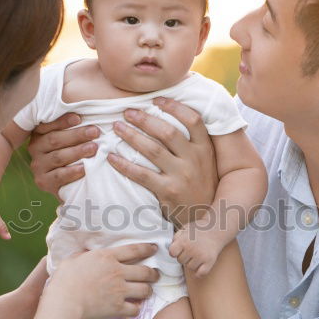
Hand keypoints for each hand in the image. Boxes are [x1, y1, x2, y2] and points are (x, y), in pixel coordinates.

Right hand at [26, 113, 98, 200]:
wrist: (70, 184)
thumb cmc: (73, 154)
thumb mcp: (70, 138)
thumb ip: (73, 126)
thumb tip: (87, 110)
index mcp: (39, 134)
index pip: (48, 125)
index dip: (63, 121)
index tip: (79, 118)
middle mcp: (35, 148)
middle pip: (54, 140)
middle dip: (76, 135)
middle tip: (94, 132)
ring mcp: (37, 166)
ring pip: (57, 157)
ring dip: (77, 152)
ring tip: (93, 148)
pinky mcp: (43, 182)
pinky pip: (58, 176)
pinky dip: (72, 172)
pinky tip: (84, 168)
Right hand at [48, 243, 158, 318]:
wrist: (64, 301)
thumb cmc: (65, 278)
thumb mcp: (74, 259)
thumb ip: (84, 255)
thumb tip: (85, 253)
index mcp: (107, 257)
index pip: (134, 250)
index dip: (148, 248)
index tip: (155, 248)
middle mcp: (118, 272)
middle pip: (145, 271)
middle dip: (153, 273)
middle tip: (155, 274)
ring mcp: (119, 290)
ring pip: (144, 289)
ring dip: (148, 290)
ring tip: (148, 291)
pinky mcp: (117, 307)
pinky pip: (135, 309)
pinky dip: (136, 309)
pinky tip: (134, 308)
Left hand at [108, 97, 217, 226]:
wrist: (205, 219)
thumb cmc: (201, 185)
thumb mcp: (206, 161)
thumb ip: (194, 142)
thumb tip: (175, 113)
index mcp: (205, 149)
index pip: (193, 120)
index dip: (175, 107)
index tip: (156, 99)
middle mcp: (195, 160)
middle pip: (167, 132)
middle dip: (145, 119)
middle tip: (127, 112)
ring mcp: (182, 176)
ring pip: (152, 150)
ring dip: (131, 136)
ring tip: (117, 127)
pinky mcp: (168, 192)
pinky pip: (141, 174)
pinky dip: (124, 164)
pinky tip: (112, 157)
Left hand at [169, 223, 227, 277]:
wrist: (216, 229)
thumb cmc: (199, 229)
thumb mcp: (185, 228)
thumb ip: (176, 238)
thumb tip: (171, 248)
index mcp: (184, 241)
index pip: (172, 253)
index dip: (175, 251)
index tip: (180, 249)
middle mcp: (191, 249)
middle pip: (180, 261)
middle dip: (184, 256)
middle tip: (191, 249)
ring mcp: (201, 256)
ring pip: (190, 267)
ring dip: (192, 263)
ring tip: (197, 254)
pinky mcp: (209, 261)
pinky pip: (200, 274)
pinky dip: (199, 272)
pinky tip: (201, 265)